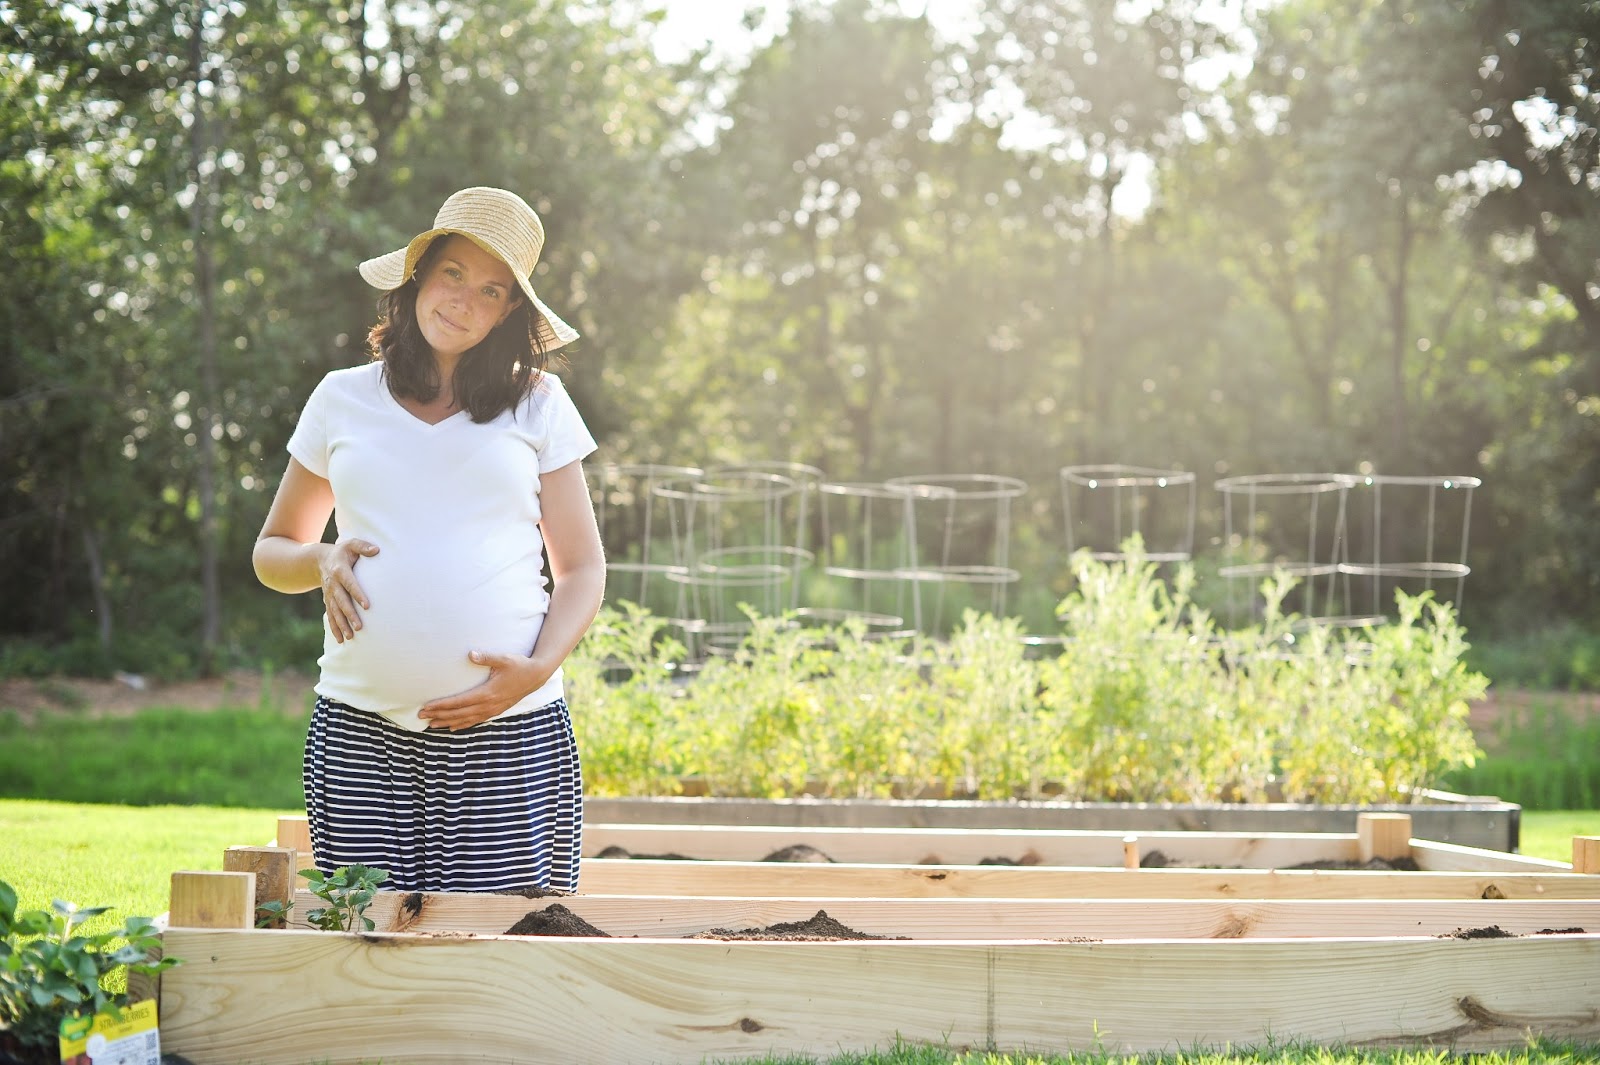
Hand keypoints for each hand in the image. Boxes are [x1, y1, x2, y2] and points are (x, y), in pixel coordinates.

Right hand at [317, 538, 378, 642]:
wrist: (320, 560)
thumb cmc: (342, 552)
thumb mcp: (351, 544)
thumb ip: (363, 546)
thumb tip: (377, 550)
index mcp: (340, 571)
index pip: (350, 584)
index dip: (358, 594)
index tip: (367, 606)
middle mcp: (333, 585)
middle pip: (342, 602)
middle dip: (350, 615)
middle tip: (360, 627)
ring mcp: (329, 595)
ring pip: (335, 612)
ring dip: (342, 625)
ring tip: (350, 637)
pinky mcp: (328, 601)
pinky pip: (330, 616)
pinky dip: (334, 628)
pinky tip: (341, 639)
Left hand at [417, 650, 550, 730]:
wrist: (536, 676)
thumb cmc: (519, 665)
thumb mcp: (504, 658)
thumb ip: (486, 657)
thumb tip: (470, 653)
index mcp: (487, 693)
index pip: (458, 702)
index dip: (441, 705)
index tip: (426, 707)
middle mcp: (488, 704)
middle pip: (458, 714)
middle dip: (439, 715)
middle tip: (420, 717)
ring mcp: (492, 709)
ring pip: (466, 720)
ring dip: (448, 722)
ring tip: (431, 725)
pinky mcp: (496, 710)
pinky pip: (476, 720)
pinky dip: (463, 724)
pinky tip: (453, 727)